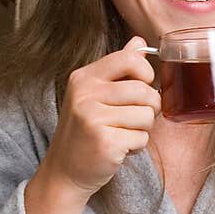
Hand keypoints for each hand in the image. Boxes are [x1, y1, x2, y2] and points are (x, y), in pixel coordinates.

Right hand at [39, 36, 161, 200]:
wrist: (65, 171)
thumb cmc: (85, 131)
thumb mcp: (94, 95)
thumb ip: (118, 69)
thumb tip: (139, 41)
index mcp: (84, 77)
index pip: (130, 59)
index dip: (146, 74)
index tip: (141, 88)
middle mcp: (85, 94)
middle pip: (145, 91)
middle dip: (149, 108)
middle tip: (133, 119)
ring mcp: (93, 118)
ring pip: (147, 115)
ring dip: (142, 130)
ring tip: (122, 134)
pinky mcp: (104, 142)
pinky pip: (142, 138)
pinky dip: (136, 147)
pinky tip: (119, 149)